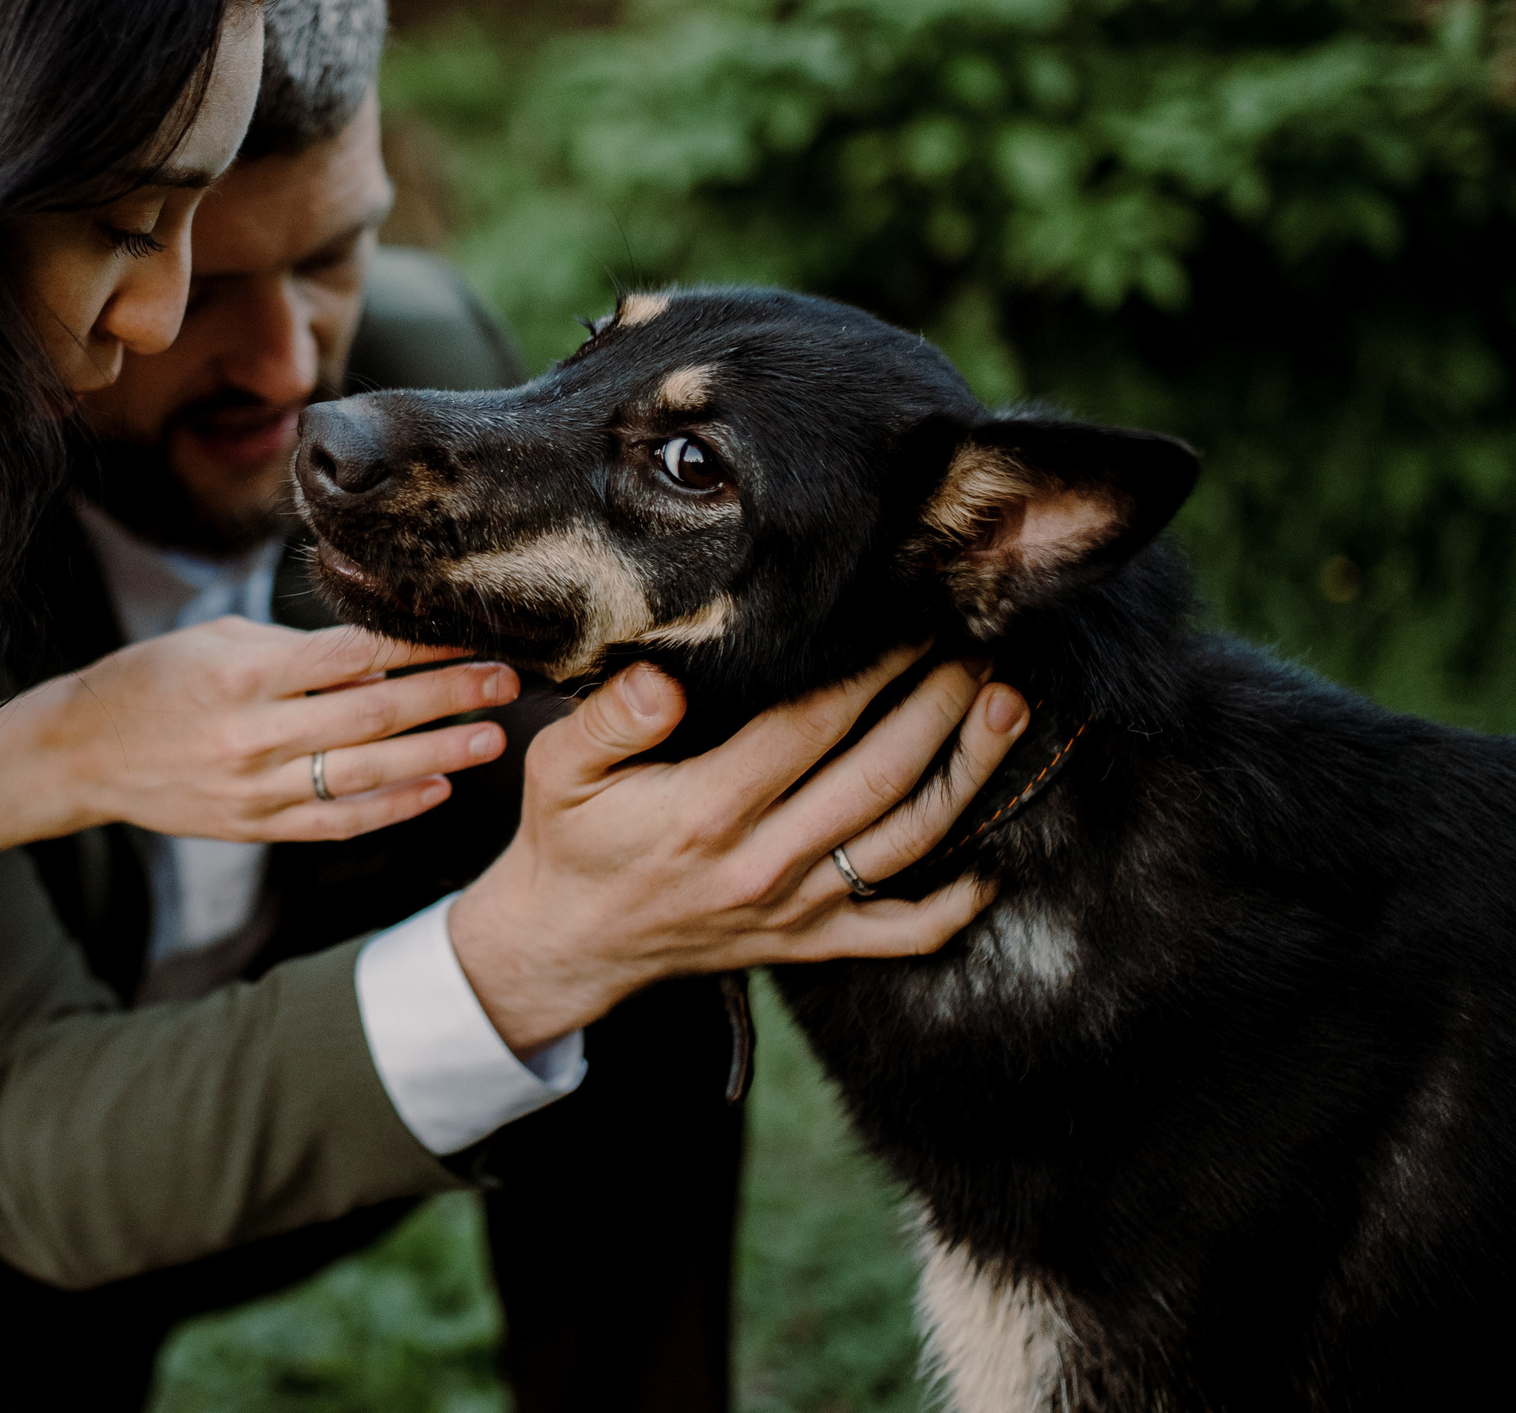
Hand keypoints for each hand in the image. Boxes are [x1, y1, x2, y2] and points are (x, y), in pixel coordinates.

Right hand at [36, 617, 518, 842]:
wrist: (83, 753)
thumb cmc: (153, 680)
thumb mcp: (217, 639)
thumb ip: (296, 649)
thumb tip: (377, 650)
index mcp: (245, 671)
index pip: (353, 657)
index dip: (418, 649)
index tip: (468, 638)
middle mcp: (254, 734)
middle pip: (374, 714)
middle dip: (449, 696)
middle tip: (506, 681)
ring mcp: (255, 789)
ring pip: (367, 773)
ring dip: (439, 755)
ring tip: (492, 738)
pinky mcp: (254, 827)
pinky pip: (337, 820)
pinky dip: (392, 807)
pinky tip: (437, 789)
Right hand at [447, 648, 1027, 1054]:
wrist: (567, 944)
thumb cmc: (568, 840)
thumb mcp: (558, 767)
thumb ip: (611, 719)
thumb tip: (663, 679)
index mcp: (706, 810)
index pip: (810, 725)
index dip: (868, 668)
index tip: (909, 619)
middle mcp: (763, 861)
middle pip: (880, 774)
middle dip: (940, 703)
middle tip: (977, 647)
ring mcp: (795, 909)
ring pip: (908, 840)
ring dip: (968, 773)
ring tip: (1006, 710)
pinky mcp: (809, 944)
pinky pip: (903, 932)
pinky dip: (958, 904)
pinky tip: (992, 859)